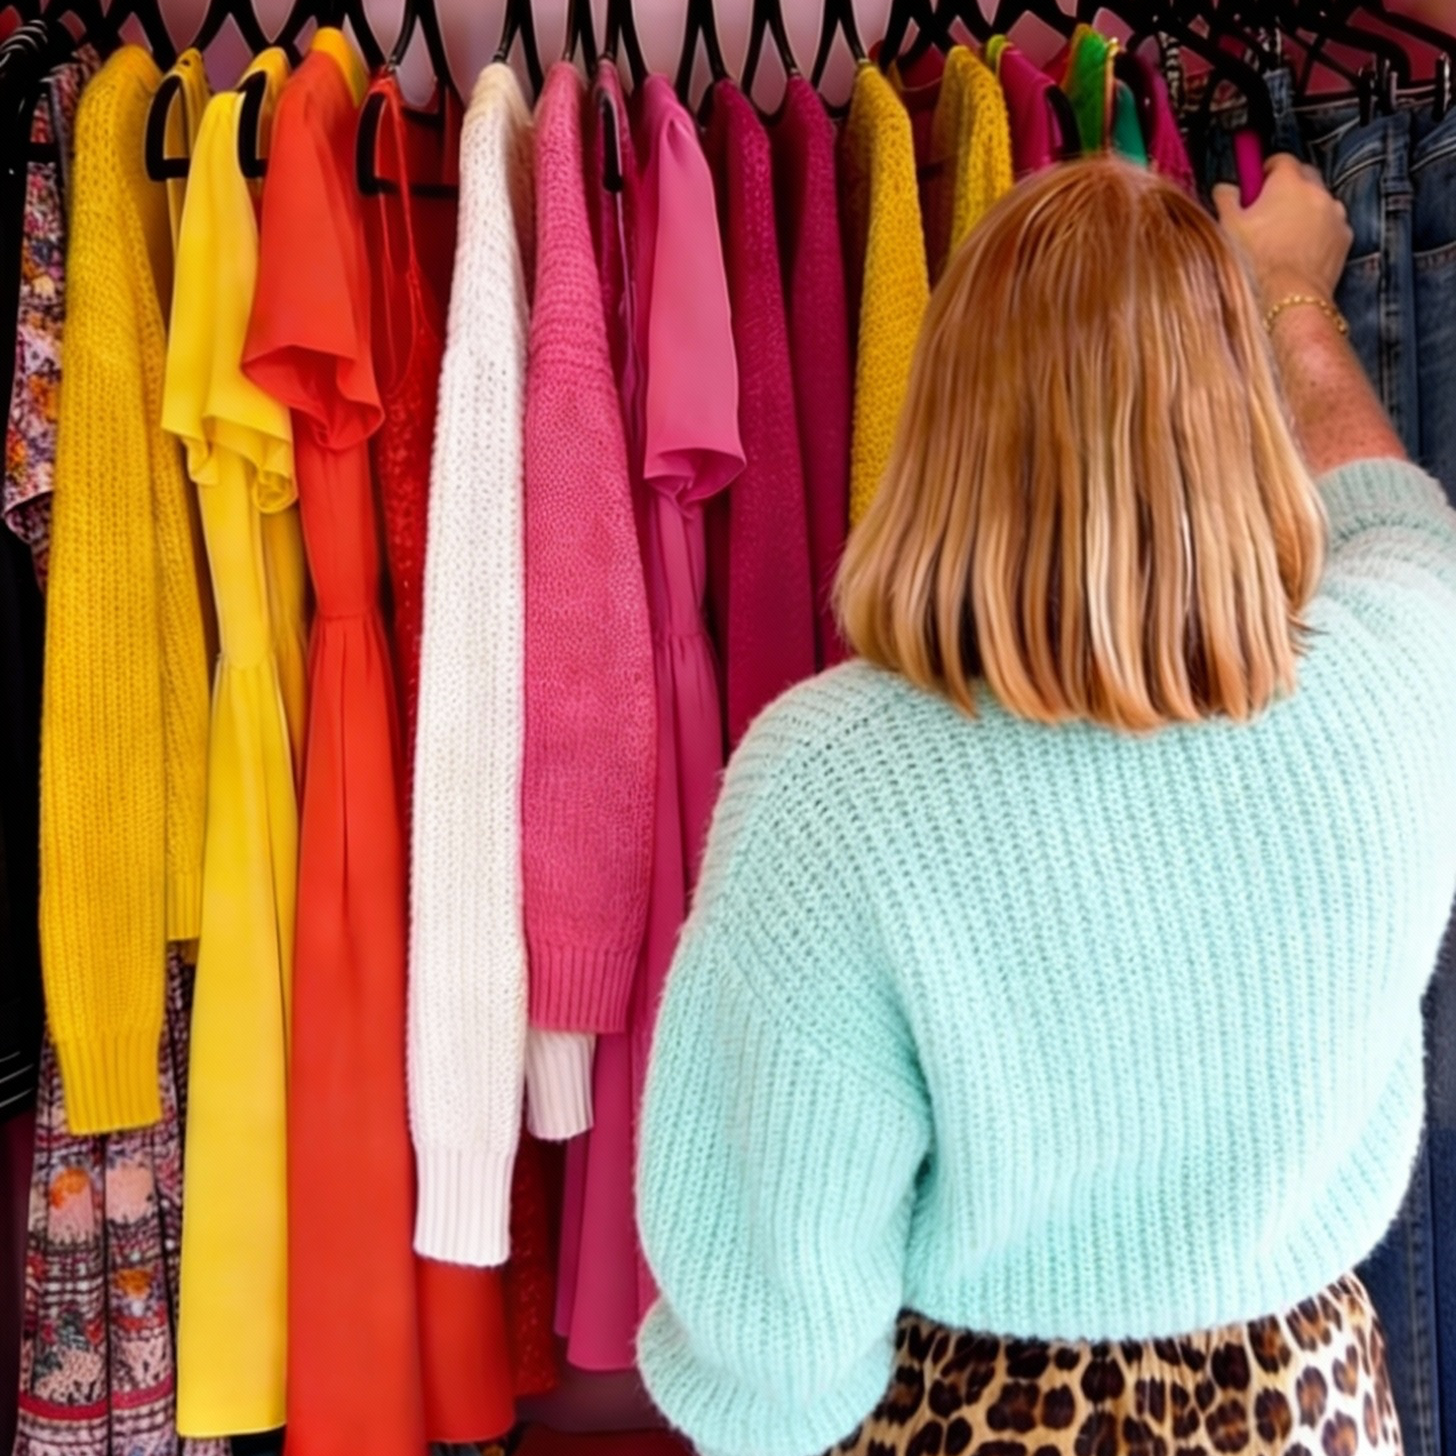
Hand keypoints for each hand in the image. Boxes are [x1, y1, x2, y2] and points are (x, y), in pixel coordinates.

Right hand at [1214, 154, 1353, 305]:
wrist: (1289, 297)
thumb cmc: (1259, 263)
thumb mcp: (1229, 227)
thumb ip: (1226, 199)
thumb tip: (1225, 190)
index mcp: (1288, 183)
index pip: (1279, 159)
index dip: (1264, 170)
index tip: (1255, 184)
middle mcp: (1316, 192)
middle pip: (1302, 176)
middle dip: (1285, 189)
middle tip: (1265, 210)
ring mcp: (1334, 214)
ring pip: (1317, 202)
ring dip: (1301, 211)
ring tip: (1280, 236)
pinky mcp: (1343, 236)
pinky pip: (1329, 225)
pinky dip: (1316, 232)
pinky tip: (1296, 250)